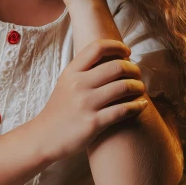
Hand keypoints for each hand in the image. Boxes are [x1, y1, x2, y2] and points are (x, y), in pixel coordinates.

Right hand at [34, 38, 147, 162]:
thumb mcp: (65, 83)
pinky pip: (123, 110)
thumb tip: (110, 59)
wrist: (44, 138)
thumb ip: (83, 71)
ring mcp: (86, 104)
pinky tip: (141, 105)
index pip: (97, 48)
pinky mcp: (94, 123)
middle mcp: (78, 85)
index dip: (117, 46)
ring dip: (138, 86)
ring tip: (140, 89)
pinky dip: (137, 106)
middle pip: (117, 66)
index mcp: (71, 72)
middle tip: (137, 74)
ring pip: (124, 87)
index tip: (127, 52)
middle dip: (133, 69)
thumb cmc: (59, 110)